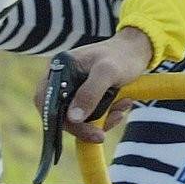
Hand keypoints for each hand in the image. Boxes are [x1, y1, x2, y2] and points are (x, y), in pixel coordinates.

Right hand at [34, 28, 152, 142]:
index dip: (56, 119)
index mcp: (61, 67)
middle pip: (61, 113)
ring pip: (79, 118)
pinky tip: (123, 104)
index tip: (79, 129)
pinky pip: (92, 116)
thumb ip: (90, 93)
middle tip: (101, 133)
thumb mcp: (107, 72)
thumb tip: (72, 118)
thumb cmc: (123, 55)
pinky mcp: (88, 96)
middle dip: (85, 124)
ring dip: (102, 119)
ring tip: (121, 107)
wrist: (139, 50)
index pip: (45, 99)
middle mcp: (64, 79)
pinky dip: (108, 116)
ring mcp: (76, 88)